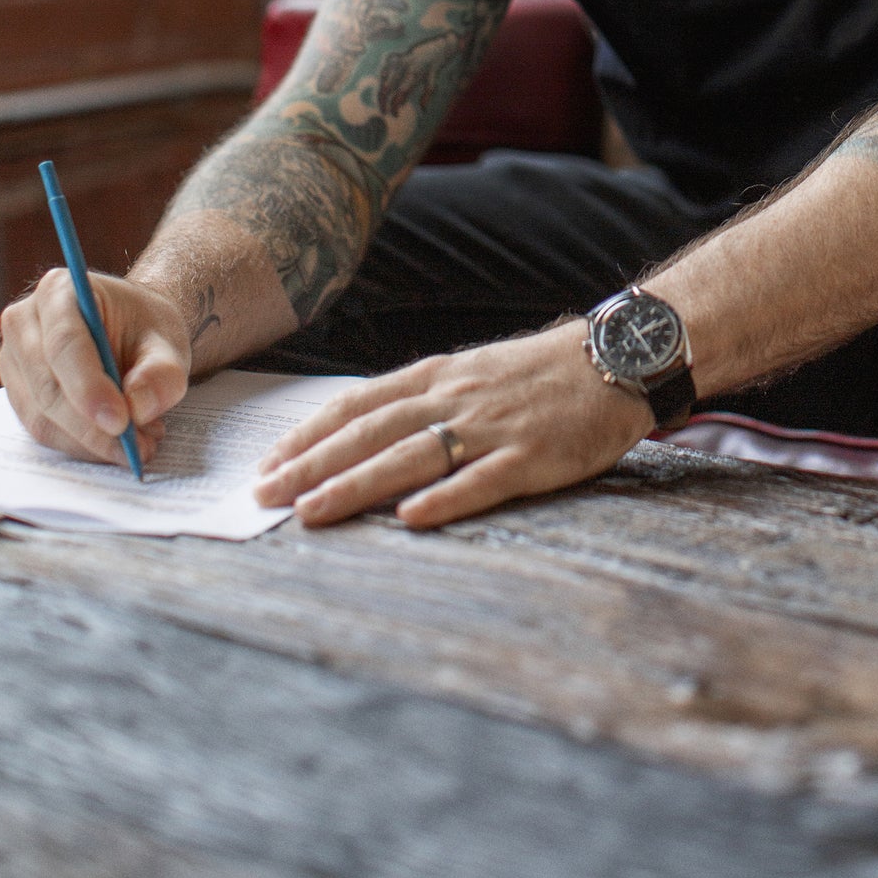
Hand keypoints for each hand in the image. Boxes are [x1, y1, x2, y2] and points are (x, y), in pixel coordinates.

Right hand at [0, 269, 190, 468]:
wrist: (131, 330)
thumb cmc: (145, 329)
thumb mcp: (168, 341)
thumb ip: (162, 372)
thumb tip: (138, 408)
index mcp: (60, 290)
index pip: (65, 345)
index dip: (89, 387)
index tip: (121, 422)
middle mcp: (26, 322)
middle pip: (48, 386)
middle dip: (93, 427)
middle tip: (138, 446)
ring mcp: (15, 360)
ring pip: (43, 417)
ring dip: (90, 442)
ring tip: (139, 443)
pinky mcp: (18, 392)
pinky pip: (43, 431)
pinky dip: (81, 445)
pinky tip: (117, 443)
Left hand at [252, 321, 654, 529]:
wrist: (614, 359)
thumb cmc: (537, 374)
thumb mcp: (471, 373)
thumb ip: (422, 400)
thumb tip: (362, 432)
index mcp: (437, 376)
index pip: (358, 404)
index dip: (309, 435)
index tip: (267, 463)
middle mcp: (455, 397)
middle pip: (372, 432)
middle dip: (313, 464)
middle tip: (264, 494)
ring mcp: (492, 427)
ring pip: (411, 456)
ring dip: (356, 484)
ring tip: (311, 511)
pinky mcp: (532, 455)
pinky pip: (482, 479)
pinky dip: (445, 498)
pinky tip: (411, 519)